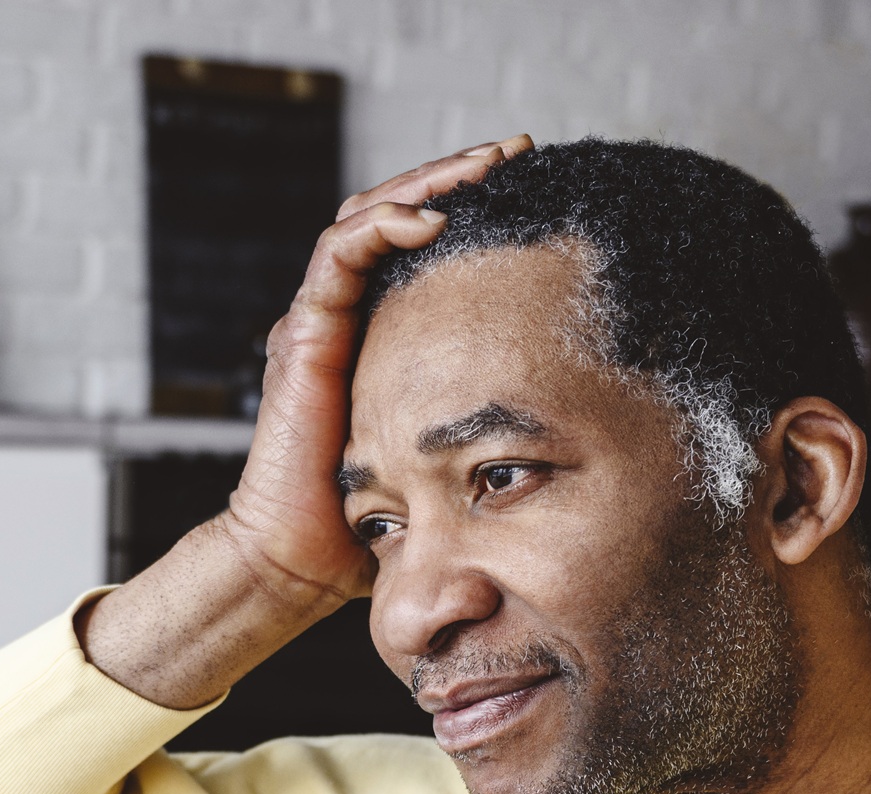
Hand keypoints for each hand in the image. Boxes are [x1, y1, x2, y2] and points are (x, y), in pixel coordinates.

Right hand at [82, 136, 535, 708]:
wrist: (297, 564)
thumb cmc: (369, 528)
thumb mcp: (449, 463)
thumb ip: (489, 437)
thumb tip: (573, 429)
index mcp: (380, 336)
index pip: (420, 245)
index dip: (471, 206)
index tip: (535, 189)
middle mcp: (347, 317)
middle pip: (395, 213)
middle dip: (456, 176)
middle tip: (517, 153)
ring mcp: (321, 321)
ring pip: (366, 216)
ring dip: (427, 184)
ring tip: (485, 168)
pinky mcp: (304, 333)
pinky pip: (340, 254)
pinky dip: (385, 225)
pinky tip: (436, 218)